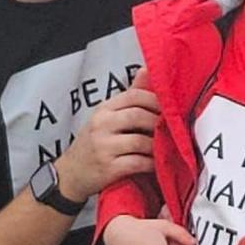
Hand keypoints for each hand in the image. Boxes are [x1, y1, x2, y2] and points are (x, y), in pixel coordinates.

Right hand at [56, 68, 159, 201]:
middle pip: (139, 116)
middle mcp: (102, 124)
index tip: (170, 109)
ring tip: (168, 147)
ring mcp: (104, 146)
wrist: (70, 174)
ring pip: (141, 141)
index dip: (156, 101)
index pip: (134, 96)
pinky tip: (158, 164)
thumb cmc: (93, 143)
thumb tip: (147, 70)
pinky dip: (152, 164)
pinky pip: (138, 163)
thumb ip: (129, 96)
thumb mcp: (107, 117)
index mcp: (104, 109)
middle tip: (174, 129)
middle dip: (159, 123)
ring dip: (159, 145)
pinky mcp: (108, 168)